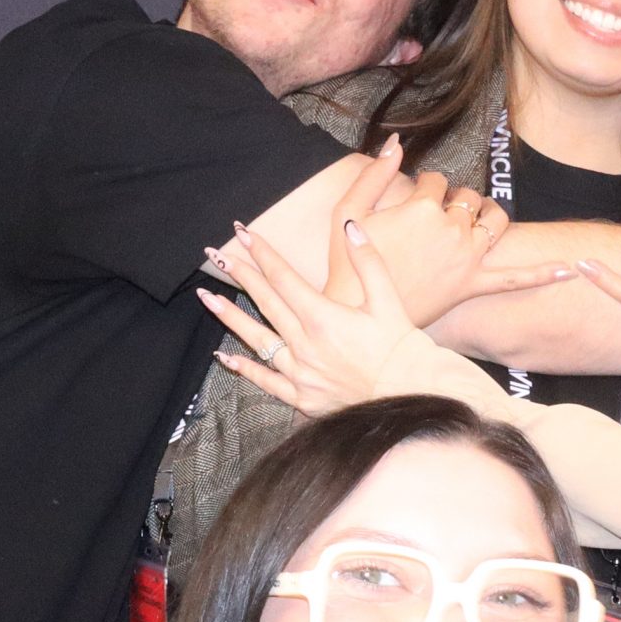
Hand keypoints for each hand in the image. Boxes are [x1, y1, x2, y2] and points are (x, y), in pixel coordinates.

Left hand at [200, 220, 417, 414]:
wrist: (413, 392)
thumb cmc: (402, 346)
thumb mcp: (388, 298)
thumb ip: (367, 260)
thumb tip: (350, 225)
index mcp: (323, 317)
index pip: (283, 277)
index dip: (261, 252)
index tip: (243, 233)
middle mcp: (305, 344)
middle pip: (265, 302)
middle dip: (240, 274)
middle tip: (216, 254)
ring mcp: (301, 372)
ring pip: (257, 339)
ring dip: (230, 316)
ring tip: (207, 297)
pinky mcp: (303, 396)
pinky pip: (267, 381)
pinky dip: (245, 369)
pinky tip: (224, 357)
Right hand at [329, 151, 566, 324]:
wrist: (358, 314)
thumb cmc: (347, 262)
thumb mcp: (348, 210)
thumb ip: (373, 172)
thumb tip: (397, 141)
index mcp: (422, 206)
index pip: (435, 180)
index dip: (423, 189)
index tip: (412, 205)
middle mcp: (452, 228)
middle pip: (467, 199)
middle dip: (454, 202)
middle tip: (435, 220)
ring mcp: (467, 257)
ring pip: (494, 222)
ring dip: (490, 216)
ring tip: (477, 221)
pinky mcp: (473, 284)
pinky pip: (514, 278)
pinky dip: (543, 274)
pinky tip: (570, 269)